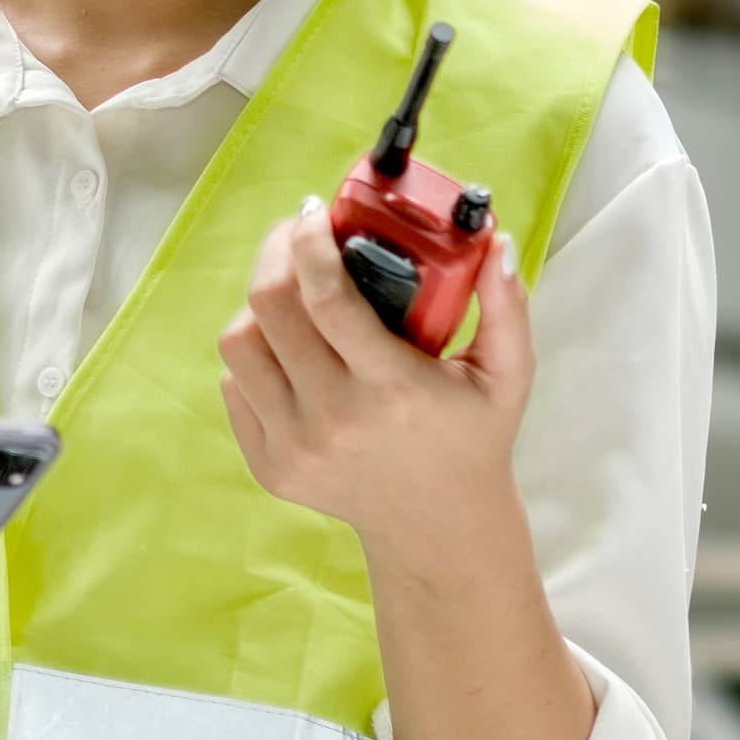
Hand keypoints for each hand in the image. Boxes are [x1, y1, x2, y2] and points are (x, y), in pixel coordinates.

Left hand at [218, 200, 531, 561]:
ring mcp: (294, 446)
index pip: (326, 298)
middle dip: (276, 255)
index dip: (308, 243)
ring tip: (292, 294)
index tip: (313, 212)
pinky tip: (289, 349)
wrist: (438, 527)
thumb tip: (493, 241)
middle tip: (295, 236)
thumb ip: (506, 306)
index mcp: (393, 387)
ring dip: (258, 307)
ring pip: (238, 346)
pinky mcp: (268, 466)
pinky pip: (233, 387)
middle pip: (268, 311)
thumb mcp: (506, 374)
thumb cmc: (472, 436)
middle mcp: (335, 418)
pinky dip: (254, 358)